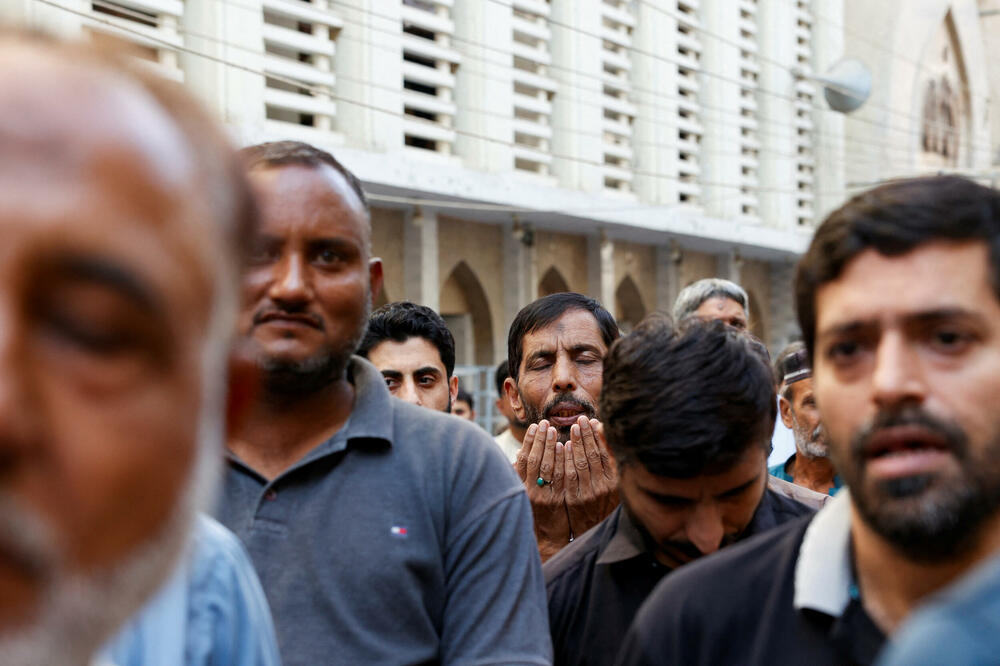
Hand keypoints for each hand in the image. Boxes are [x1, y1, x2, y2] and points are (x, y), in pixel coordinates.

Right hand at [516, 420, 570, 560]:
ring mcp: (544, 496)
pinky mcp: (558, 501)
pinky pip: (562, 477)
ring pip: (548, 467)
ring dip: (551, 446)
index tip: (534, 427)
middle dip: (540, 440)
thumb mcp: (524, 493)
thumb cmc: (535, 513)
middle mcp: (529, 491)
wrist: (547, 538)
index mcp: (519, 487)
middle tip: (545, 423)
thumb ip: (521, 475)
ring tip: (554, 429)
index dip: (528, 442)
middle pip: (535, 460)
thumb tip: (519, 453)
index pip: (523, 460)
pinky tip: (564, 447)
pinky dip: (562, 460)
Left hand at [563, 417, 617, 537]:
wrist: (594, 530)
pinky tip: (563, 446)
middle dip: (587, 435)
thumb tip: (606, 434)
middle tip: (582, 419)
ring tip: (573, 427)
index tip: (594, 421)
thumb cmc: (604, 503)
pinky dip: (566, 459)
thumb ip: (611, 463)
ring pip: (580, 463)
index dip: (600, 436)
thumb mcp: (614, 485)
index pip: (607, 454)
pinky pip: (568, 476)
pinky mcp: (574, 499)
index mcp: (616, 481)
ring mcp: (588, 493)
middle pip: (594, 456)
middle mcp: (604, 487)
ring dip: (576, 443)